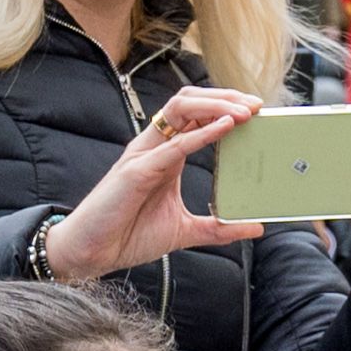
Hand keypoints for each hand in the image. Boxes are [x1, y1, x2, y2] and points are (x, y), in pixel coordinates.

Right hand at [47, 88, 266, 279]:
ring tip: (245, 111)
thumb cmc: (129, 236)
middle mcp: (155, 147)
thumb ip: (218, 228)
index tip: (257, 111)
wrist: (93, 253)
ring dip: (215, 106)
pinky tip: (225, 127)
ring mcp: (144, 155)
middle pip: (191, 103)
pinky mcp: (136, 171)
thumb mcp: (184, 231)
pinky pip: (173, 145)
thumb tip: (254, 227)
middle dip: (225, 97)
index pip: (197, 116)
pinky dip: (201, 134)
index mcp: (166, 155)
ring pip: (181, 110)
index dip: (225, 107)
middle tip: (257, 104)